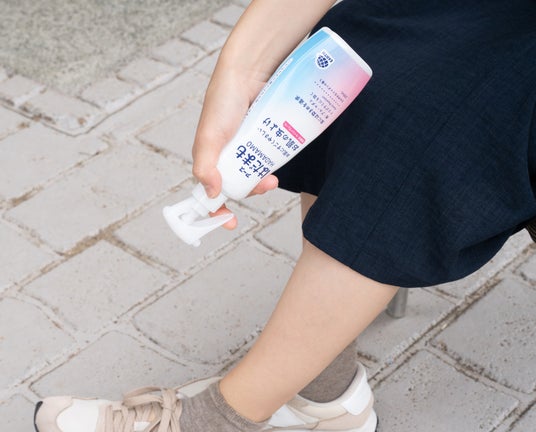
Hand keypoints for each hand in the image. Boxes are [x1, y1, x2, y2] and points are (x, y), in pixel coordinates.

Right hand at [192, 66, 277, 228]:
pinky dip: (273, 164)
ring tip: (274, 177)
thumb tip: (212, 195)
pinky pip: (268, 158)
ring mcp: (247, 148)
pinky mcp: (263, 138)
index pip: (211, 193)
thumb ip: (206, 166)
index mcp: (210, 160)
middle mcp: (228, 156)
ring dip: (264, 180)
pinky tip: (279, 161)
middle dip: (252, 191)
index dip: (218, 211)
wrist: (249, 72)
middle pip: (239, 186)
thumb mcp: (209, 136)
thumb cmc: (222, 102)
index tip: (230, 224)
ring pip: (256, 174)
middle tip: (266, 184)